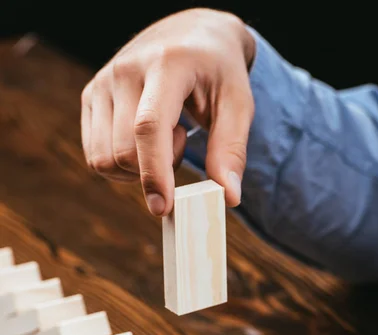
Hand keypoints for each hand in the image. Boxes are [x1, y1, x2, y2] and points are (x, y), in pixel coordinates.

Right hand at [81, 8, 254, 215]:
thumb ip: (231, 150)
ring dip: (136, 168)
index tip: (164, 208)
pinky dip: (120, 164)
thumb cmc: (218, 72)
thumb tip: (228, 197)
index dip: (154, 173)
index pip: (149, 126)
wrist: (191, 35)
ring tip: (163, 137)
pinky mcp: (90, 96)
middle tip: (182, 141)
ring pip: (104, 160)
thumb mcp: (238, 104)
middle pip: (124, 153)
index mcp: (167, 64)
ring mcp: (102, 82)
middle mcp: (125, 70)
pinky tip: (143, 139)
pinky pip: (95, 155)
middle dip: (156, 170)